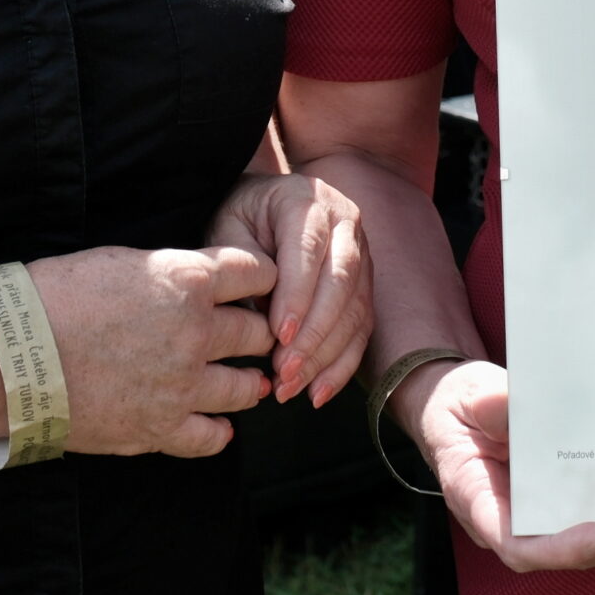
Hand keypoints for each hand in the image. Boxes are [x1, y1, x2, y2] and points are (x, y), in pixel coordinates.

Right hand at [25, 245, 275, 456]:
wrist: (9, 354)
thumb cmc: (55, 296)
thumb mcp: (123, 261)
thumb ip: (171, 273)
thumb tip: (196, 283)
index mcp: (187, 281)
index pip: (257, 274)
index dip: (264, 279)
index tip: (262, 287)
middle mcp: (195, 332)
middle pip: (257, 332)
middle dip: (259, 332)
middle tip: (256, 337)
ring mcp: (181, 385)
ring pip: (246, 387)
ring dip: (251, 383)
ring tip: (251, 382)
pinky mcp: (160, 428)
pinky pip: (211, 437)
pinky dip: (219, 432)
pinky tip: (220, 426)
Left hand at [205, 173, 371, 406]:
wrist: (267, 203)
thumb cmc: (242, 219)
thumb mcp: (229, 227)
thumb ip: (244, 264)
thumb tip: (265, 313)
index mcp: (307, 202)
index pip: (308, 251)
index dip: (297, 296)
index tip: (278, 336)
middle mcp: (344, 223)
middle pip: (340, 282)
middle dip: (314, 333)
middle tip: (284, 370)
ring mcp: (361, 253)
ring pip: (355, 310)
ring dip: (326, 355)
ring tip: (292, 387)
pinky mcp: (365, 284)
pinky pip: (362, 329)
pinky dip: (341, 365)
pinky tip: (317, 392)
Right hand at [402, 359, 594, 573]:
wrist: (460, 404)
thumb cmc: (458, 405)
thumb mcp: (468, 396)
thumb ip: (488, 402)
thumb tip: (510, 402)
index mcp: (479, 501)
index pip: (517, 545)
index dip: (561, 548)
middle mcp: (512, 518)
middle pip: (566, 551)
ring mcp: (538, 510)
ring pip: (587, 541)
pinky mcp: (560, 495)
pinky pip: (593, 512)